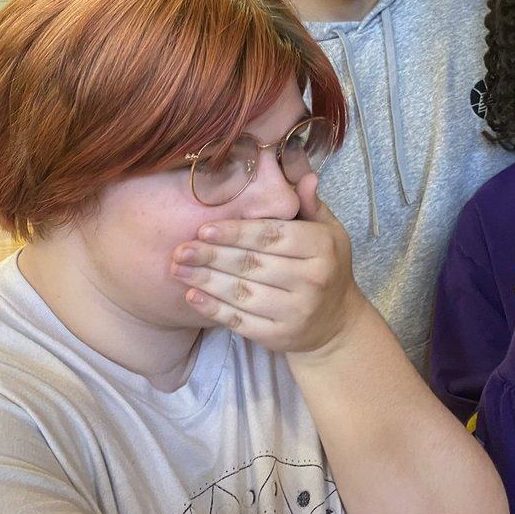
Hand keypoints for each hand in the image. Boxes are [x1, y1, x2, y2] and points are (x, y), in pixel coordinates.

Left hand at [170, 174, 365, 354]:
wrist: (337, 324)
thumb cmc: (327, 266)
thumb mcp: (329, 231)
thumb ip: (310, 205)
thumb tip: (305, 176)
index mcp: (321, 248)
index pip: (273, 237)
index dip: (237, 232)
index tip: (204, 228)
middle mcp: (311, 280)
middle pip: (253, 265)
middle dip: (212, 256)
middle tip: (180, 249)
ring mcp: (295, 312)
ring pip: (242, 294)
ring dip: (206, 281)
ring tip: (177, 269)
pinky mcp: (279, 336)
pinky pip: (241, 322)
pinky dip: (213, 309)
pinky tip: (192, 296)